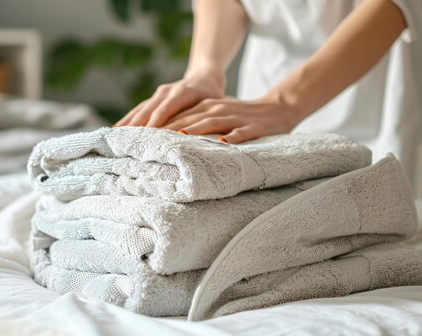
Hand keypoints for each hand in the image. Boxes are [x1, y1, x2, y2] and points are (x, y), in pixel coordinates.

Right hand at [114, 70, 225, 127]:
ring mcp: (158, 94)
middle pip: (148, 110)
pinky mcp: (153, 99)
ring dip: (128, 123)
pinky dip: (128, 119)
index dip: (154, 123)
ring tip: (115, 136)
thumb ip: (201, 118)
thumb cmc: (212, 96)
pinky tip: (117, 129)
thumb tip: (190, 138)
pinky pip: (138, 109)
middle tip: (125, 141)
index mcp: (181, 92)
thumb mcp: (212, 105)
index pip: (164, 110)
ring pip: (140, 109)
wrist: (204, 78)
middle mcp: (166, 92)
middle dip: (136, 126)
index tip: (145, 137)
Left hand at [162, 94, 300, 143]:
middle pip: (191, 118)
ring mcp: (235, 118)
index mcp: (207, 106)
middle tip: (152, 140)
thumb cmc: (241, 115)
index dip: (161, 124)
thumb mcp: (216, 114)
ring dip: (196, 130)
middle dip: (170, 128)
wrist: (277, 108)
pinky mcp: (253, 127)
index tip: (143, 135)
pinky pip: (241, 133)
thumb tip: (170, 135)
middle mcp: (218, 109)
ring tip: (180, 138)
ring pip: (212, 123)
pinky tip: (224, 143)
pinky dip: (232, 137)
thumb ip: (195, 121)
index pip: (180, 115)